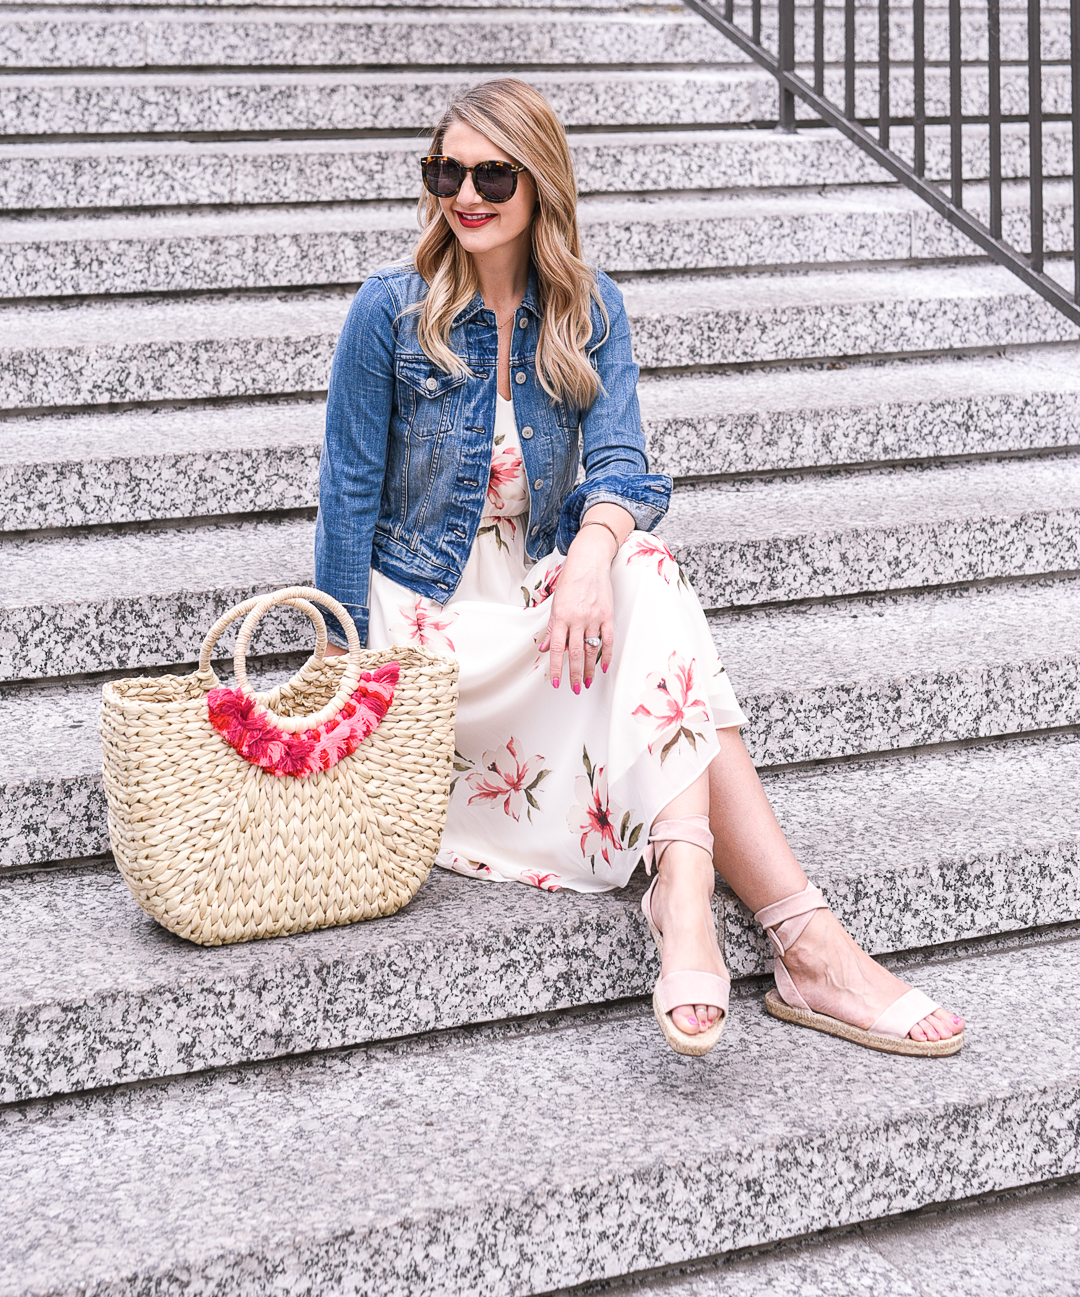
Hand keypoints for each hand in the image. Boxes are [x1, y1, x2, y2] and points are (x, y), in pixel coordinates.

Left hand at [539, 526, 616, 691]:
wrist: (589, 562)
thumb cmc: (570, 580)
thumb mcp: (555, 603)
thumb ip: (551, 627)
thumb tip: (546, 648)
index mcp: (561, 616)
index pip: (558, 648)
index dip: (556, 667)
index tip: (556, 681)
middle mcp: (577, 618)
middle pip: (576, 653)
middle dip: (575, 674)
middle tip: (576, 688)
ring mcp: (594, 617)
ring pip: (592, 649)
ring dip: (590, 669)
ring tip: (588, 682)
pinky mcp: (607, 615)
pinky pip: (608, 640)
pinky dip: (607, 655)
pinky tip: (604, 667)